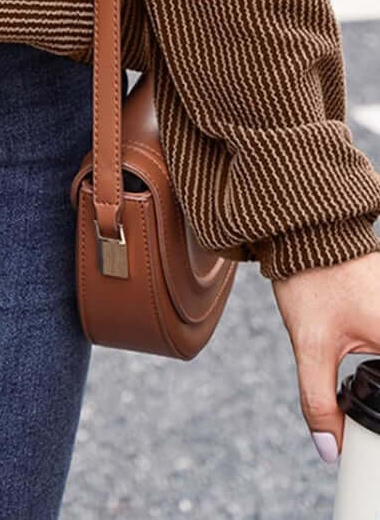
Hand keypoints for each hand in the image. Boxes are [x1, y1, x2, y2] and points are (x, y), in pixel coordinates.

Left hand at [272, 248, 379, 462]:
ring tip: (369, 389)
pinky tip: (371, 371)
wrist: (305, 227)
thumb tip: (330, 450)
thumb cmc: (311, 278)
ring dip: (377, 381)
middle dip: (376, 394)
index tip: (370, 429)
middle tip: (366, 415)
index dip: (379, 414)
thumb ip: (320, 401)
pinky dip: (377, 364)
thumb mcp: (311, 345)